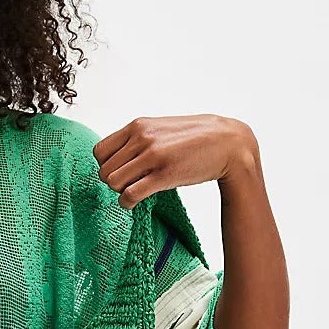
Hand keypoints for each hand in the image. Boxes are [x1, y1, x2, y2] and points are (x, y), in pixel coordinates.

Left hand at [93, 113, 259, 208]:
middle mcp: (142, 138)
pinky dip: (127, 203)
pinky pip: (129, 195)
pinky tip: (136, 202)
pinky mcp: (164, 175)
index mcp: (138, 125)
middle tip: (130, 185)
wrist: (229, 143)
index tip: (122, 172)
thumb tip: (119, 156)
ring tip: (136, 191)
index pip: (99, 151)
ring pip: (112, 182)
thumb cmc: (195, 139)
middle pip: (104, 170)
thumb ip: (139, 138)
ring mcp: (153, 156)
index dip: (107, 166)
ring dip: (120, 192)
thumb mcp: (162, 129)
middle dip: (114, 182)